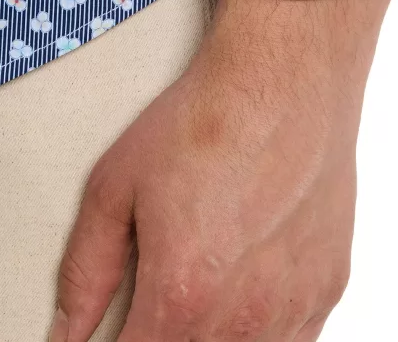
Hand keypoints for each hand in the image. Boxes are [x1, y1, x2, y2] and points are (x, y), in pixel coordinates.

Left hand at [50, 0, 390, 340]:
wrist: (283, 80)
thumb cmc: (211, 119)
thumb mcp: (117, 185)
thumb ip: (86, 272)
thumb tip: (68, 328)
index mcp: (184, 294)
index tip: (127, 325)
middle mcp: (245, 313)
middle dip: (167, 335)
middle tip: (166, 287)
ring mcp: (295, 302)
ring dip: (215, 335)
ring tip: (208, 283)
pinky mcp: (329, 284)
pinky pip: (292, 341)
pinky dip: (262, 330)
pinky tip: (250, 289)